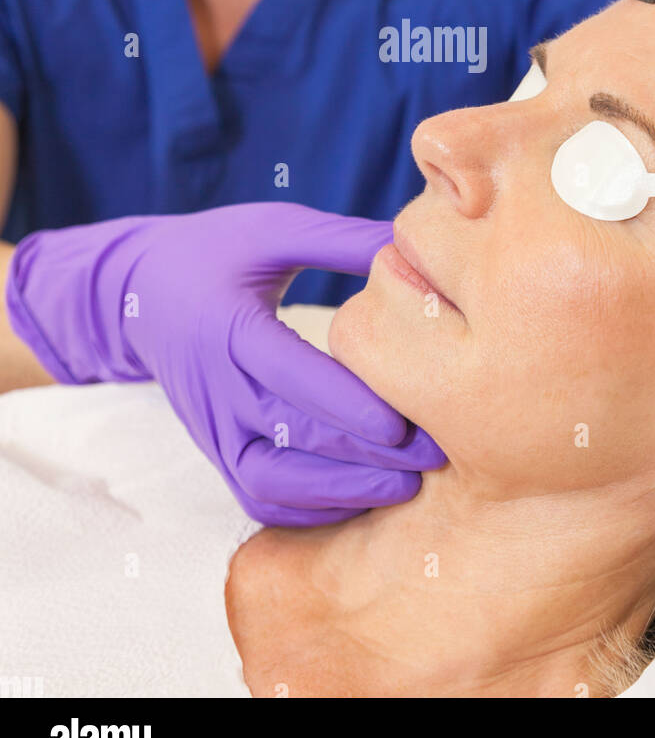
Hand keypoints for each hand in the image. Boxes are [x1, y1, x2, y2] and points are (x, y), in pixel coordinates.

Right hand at [6, 203, 445, 525]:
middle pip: (289, 437)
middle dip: (363, 454)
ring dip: (339, 490)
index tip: (402, 425)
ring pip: (271, 481)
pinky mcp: (216, 450)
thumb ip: (339, 240)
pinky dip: (309, 507)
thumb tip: (410, 245)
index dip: (345, 405)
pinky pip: (259, 496)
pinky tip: (363, 497)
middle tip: (432, 455)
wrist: (139, 293)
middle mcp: (216, 386)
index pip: (288, 375)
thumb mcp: (273, 229)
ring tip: (404, 485)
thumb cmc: (216, 252)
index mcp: (230, 326)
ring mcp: (212, 427)